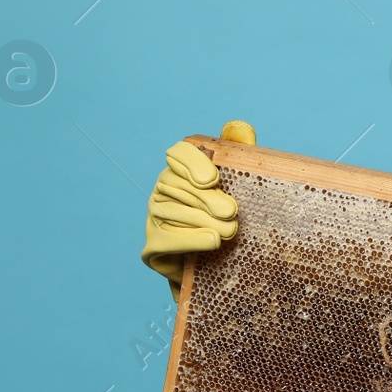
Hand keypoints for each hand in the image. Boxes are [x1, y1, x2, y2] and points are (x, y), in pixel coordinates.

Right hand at [140, 120, 255, 296]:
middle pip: (180, 186)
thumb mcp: (240, 185)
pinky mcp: (152, 247)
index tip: (212, 179)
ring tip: (230, 231)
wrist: (218, 266)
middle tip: (231, 211)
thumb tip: (239, 126)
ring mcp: (154, 219)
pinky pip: (167, 240)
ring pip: (175, 214)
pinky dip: (191, 240)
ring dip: (205, 222)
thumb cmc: (228, 217)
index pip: (178, 153)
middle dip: (207, 199)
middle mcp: (162, 190)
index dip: (192, 162)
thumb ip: (239, 153)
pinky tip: (212, 241)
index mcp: (181, 170)